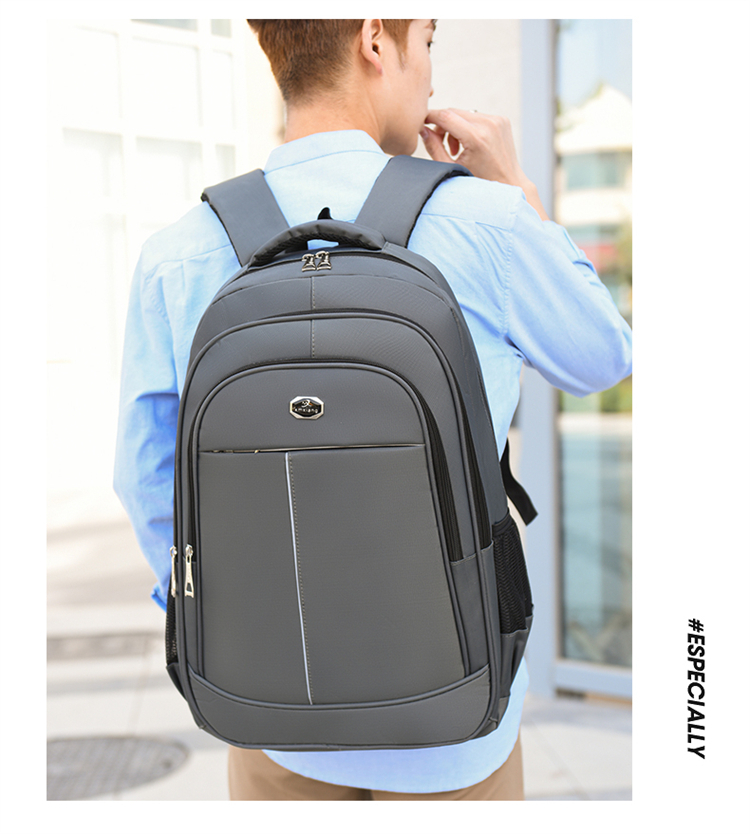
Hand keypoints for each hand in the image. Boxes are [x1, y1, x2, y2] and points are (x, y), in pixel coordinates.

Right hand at [421, 109, 548, 219]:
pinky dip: (468, 126)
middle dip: (442, 124)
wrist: (509, 184)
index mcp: (477, 138)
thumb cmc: (480, 182)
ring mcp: (497, 120)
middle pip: (454, 112)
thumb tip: (422, 130)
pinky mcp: (502, 120)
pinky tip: (469, 144)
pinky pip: (476, 116)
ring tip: (456, 149)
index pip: (445, 116)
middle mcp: (489, 124)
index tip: (421, 123)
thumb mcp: (452, 167)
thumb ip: (434, 147)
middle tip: (438, 142)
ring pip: (464, 113)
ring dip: (455, 126)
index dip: (429, 117)